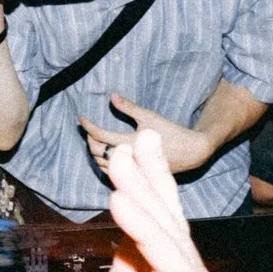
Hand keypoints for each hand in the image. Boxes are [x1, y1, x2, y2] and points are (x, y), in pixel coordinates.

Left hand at [78, 95, 215, 177]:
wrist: (190, 153)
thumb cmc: (171, 132)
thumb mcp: (149, 116)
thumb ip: (129, 108)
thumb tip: (111, 96)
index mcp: (130, 143)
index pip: (100, 136)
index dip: (88, 127)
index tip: (81, 119)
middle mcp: (128, 160)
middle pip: (97, 153)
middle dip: (90, 140)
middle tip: (89, 129)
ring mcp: (132, 170)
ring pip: (102, 165)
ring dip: (95, 152)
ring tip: (96, 139)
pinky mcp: (136, 176)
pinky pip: (112, 172)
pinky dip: (104, 162)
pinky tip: (106, 153)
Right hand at [95, 131, 233, 271]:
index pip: (175, 265)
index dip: (149, 233)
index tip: (122, 202)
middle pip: (173, 231)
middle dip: (149, 193)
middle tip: (125, 155)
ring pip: (166, 220)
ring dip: (151, 180)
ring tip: (139, 140)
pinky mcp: (153, 268)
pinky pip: (148, 227)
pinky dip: (141, 195)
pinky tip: (132, 166)